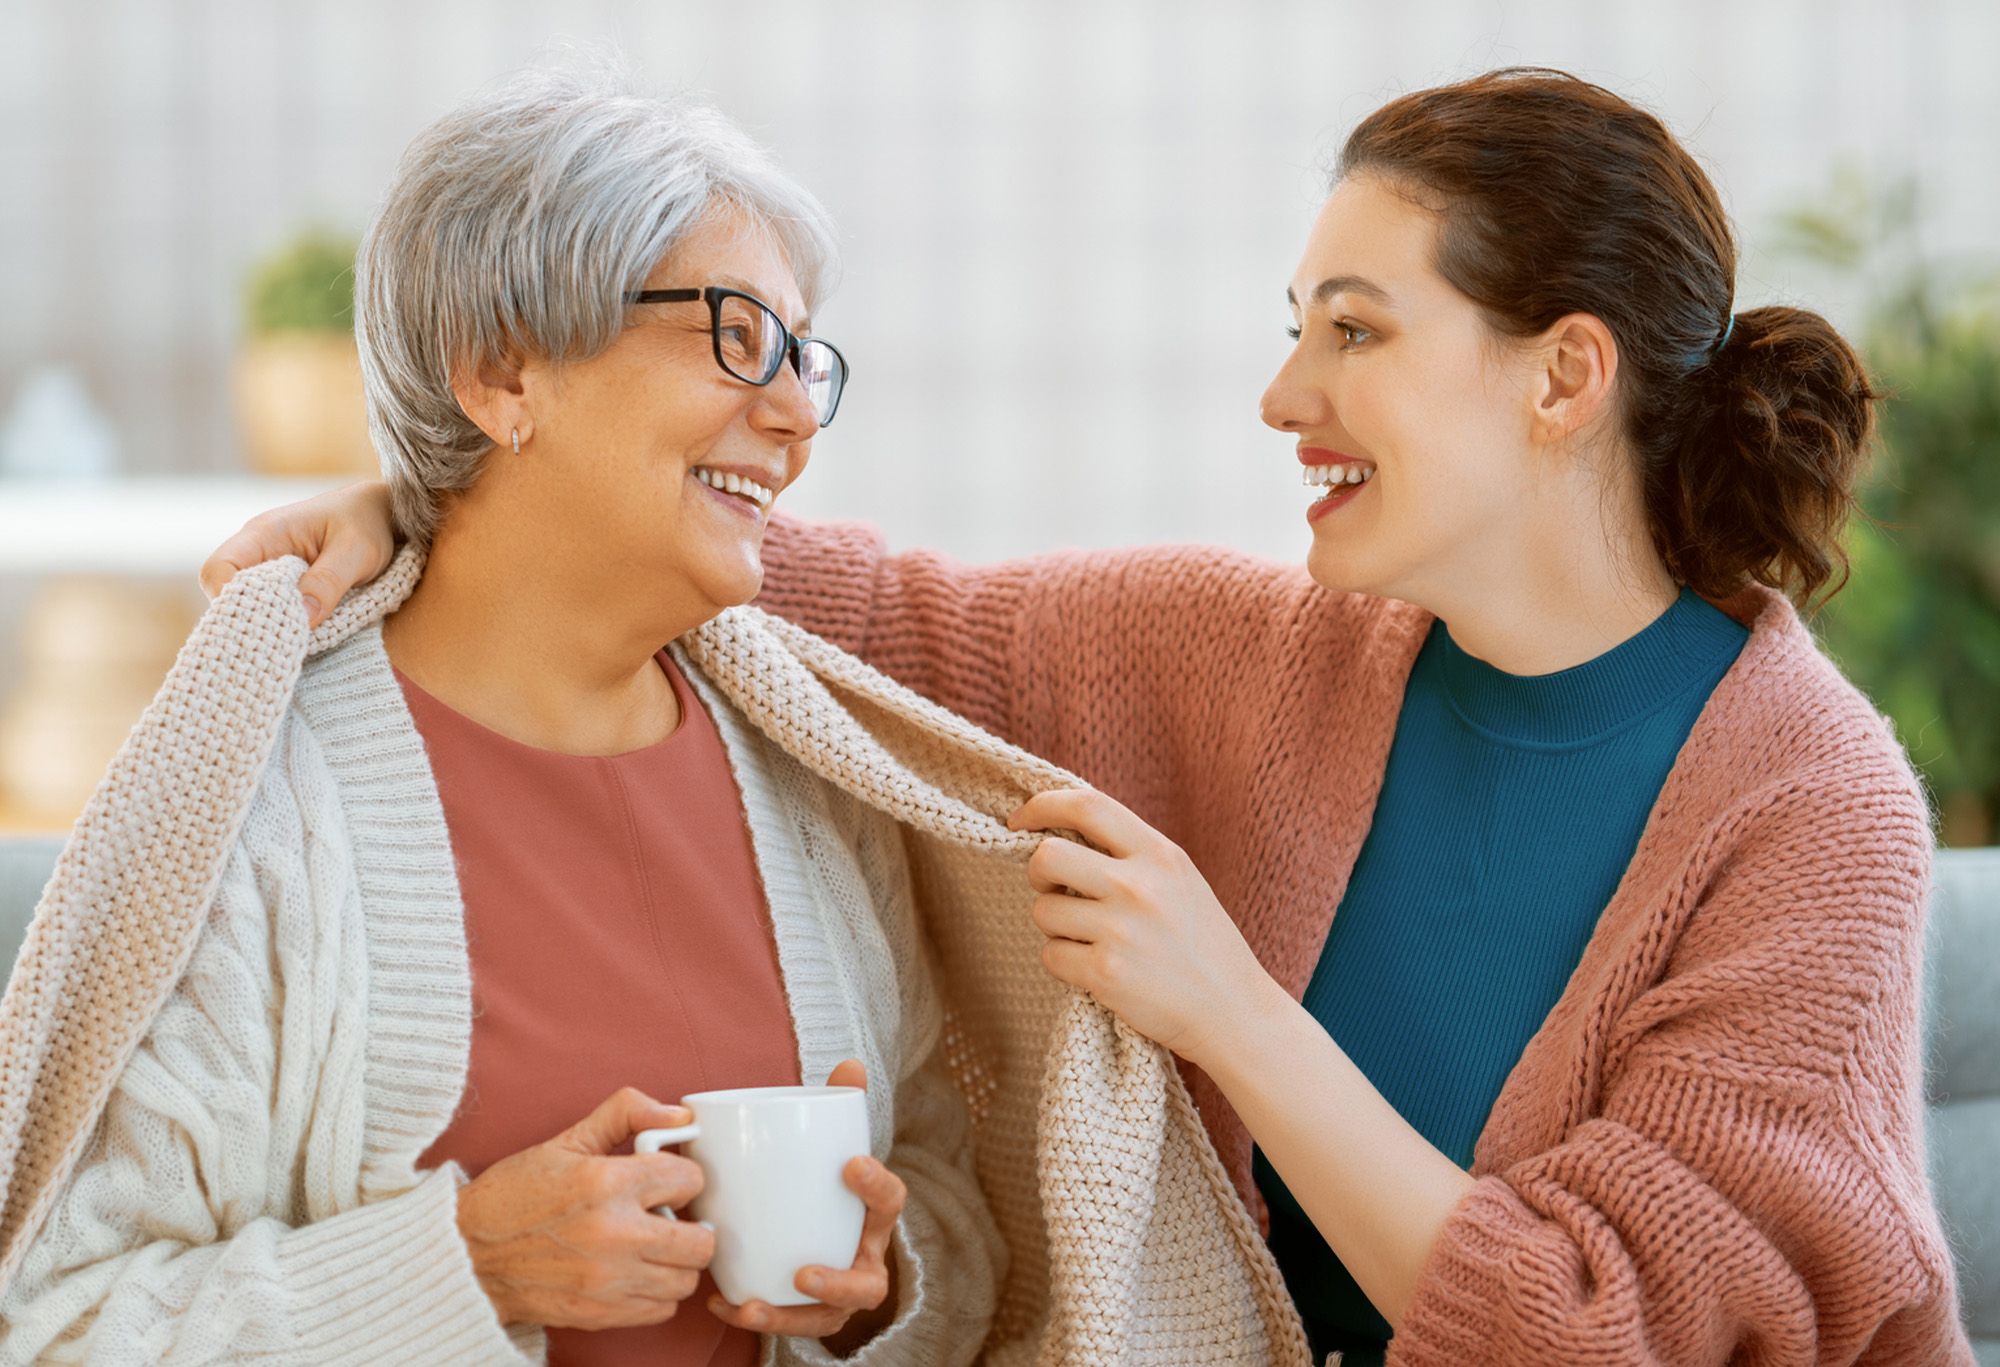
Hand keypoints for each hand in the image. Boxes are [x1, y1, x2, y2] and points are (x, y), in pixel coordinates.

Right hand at [198, 479, 397, 628]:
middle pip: (227, 594)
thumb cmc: (367, 524)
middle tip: (278, 645)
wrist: (383, 516)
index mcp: (265, 533)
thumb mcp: (357, 551)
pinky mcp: (285, 587)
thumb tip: (301, 617)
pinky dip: (282, 626)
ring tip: (291, 646)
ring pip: (248, 606)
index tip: (259, 624)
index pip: (218, 569)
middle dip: (246, 621)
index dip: (227, 599)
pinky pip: (271, 610)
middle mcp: (257, 552)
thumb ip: (329, 582)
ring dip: (267, 626)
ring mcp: (268, 569)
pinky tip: (301, 640)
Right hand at [454, 1086, 715, 1329]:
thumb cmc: (515, 1194)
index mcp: (607, 1183)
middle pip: (701, 1241)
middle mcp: (614, 1236)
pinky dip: (657, 1291)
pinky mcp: (599, 1315)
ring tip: (653, 1244)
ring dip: (677, 1261)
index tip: (668, 1180)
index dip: (683, 1176)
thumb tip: (680, 1113)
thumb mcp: (568, 1141)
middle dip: (693, 1223)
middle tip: (671, 1215)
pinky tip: (636, 1271)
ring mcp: (608, 1281)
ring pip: (686, 1279)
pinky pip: (660, 1310)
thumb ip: (627, 1114)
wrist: (466, 1254)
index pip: (690, 1180)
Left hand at [707, 1059, 906, 1345]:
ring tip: (754, 1306)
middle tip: (804, 1272)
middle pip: (869, 1284)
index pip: (890, 1202)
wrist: (810, 1224)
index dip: (876, 1184)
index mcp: (872, 1216)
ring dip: (790, 1318)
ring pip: (825, 1319)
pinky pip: (785, 1325)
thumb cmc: (823, 1182)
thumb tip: (851, 1064)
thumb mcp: (830, 1145)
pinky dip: (753, 1316)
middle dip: (839, 1283)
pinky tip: (721, 1302)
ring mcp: (837, 1294)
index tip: (850, 1163)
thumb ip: (838, 1106)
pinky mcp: (806, 1312)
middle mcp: (863, 1260)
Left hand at [1009, 787, 1276, 1067]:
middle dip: (1037, 874)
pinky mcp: (1106, 974)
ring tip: (1090, 939)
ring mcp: (1121, 931)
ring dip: (1054, 927)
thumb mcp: (1178, 879)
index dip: (1042, 806)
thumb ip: (1129, 852)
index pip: (1087, 806)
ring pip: (1043, 911)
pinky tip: (1097, 969)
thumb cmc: (1201, 944)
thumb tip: (1058, 831)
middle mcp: (1139, 887)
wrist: (1233, 1012)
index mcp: (1160, 855)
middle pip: (1048, 856)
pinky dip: (1064, 963)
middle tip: (1052, 890)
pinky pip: (1051, 955)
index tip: (1019, 820)